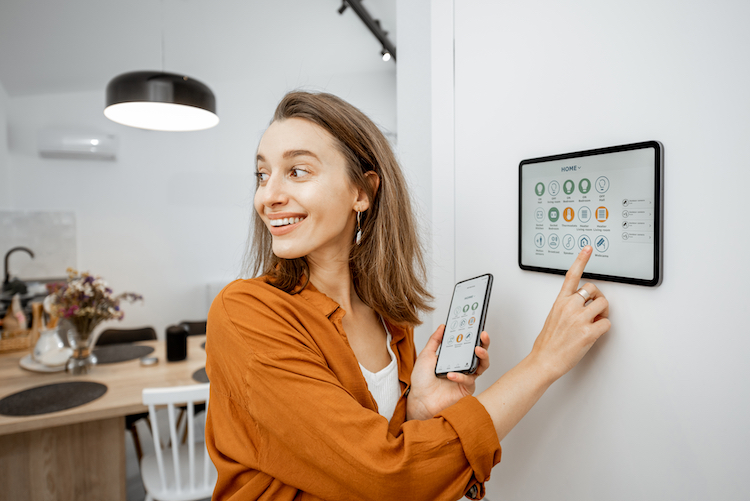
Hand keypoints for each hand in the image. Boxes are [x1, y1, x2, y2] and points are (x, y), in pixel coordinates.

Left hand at [406, 325, 490, 420]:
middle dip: (484, 343)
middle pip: (480, 354)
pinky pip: (469, 380)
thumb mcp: (426, 355)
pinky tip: (451, 374)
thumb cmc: (422, 380)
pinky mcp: (466, 389)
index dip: (474, 335)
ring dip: (482, 357)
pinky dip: (460, 376)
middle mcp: (462, 366)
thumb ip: (435, 340)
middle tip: (483, 335)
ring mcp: (466, 377)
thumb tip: (443, 327)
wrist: (419, 399)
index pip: (468, 344)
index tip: (475, 325)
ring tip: (477, 350)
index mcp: (454, 357)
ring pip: (482, 366)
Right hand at [531, 246, 610, 381]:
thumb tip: (582, 305)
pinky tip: (595, 333)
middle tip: (596, 309)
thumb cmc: (547, 342)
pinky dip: (604, 328)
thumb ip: (567, 307)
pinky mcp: (588, 332)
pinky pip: (606, 323)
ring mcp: (579, 319)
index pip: (571, 275)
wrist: (544, 360)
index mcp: (560, 302)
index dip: (581, 259)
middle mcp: (569, 307)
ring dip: (603, 313)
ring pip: (603, 304)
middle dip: (598, 298)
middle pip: (593, 289)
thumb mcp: (553, 317)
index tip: (588, 248)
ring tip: (596, 321)